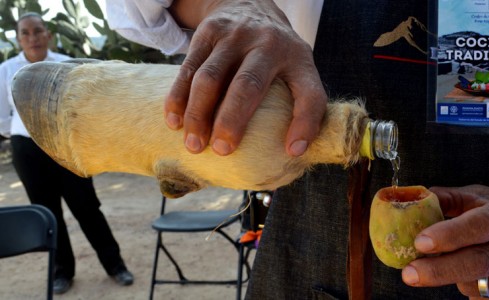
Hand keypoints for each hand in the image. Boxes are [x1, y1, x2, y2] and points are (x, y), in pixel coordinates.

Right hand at [165, 0, 326, 155]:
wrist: (249, 4)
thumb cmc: (277, 54)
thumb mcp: (298, 68)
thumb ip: (301, 102)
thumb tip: (292, 152)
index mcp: (298, 59)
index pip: (310, 93)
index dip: (305, 123)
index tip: (292, 150)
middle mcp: (268, 44)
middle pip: (248, 84)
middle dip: (232, 120)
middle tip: (222, 149)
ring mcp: (235, 36)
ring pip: (210, 78)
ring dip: (198, 114)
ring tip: (194, 145)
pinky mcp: (208, 32)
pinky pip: (189, 68)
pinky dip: (178, 97)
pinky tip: (174, 121)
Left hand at [400, 185, 488, 298]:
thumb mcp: (486, 196)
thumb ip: (450, 198)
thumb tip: (415, 201)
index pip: (484, 225)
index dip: (451, 234)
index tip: (421, 242)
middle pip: (481, 262)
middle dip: (440, 270)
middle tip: (410, 273)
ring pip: (476, 284)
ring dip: (454, 275)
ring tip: (463, 258)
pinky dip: (470, 289)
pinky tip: (477, 275)